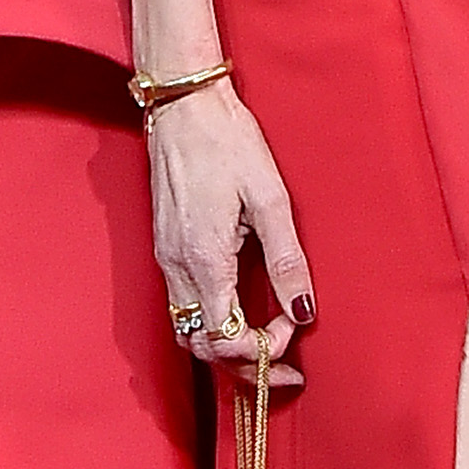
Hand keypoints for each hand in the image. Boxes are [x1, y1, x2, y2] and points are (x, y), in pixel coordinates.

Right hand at [147, 81, 314, 381]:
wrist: (184, 106)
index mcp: (203, 259)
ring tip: (265, 343)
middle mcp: (176, 266)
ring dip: (225, 346)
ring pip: (189, 330)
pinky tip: (239, 313)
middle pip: (201, 346)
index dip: (262, 349)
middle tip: (284, 362)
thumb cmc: (228, 142)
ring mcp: (166, 258)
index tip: (292, 328)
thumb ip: (286, 260)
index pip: (226, 338)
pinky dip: (211, 323)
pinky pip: (183, 305)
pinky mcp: (165, 247)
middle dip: (243, 363)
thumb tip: (302, 311)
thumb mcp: (270, 198)